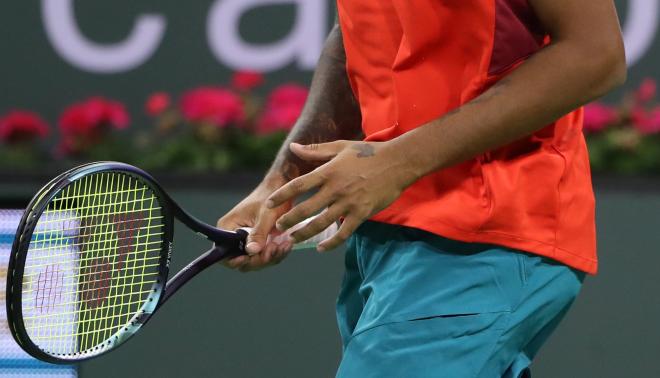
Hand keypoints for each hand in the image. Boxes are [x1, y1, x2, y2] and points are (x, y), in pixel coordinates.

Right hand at [217, 179, 293, 271]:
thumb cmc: (270, 196)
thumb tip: (251, 251)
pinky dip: (276, 253)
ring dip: (270, 257)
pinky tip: (286, 245)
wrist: (281, 186)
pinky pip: (265, 255)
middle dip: (259, 259)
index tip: (248, 259)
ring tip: (284, 245)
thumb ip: (258, 233)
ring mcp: (247, 241)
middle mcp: (234, 236)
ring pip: (255, 261)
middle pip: (242, 261)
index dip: (235, 260)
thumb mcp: (265, 215)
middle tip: (274, 249)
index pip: (224, 253)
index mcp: (228, 227)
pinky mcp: (259, 242)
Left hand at [267, 141, 416, 251]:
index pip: (298, 185)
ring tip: (293, 238)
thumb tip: (293, 147)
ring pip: (321, 223)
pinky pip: (343, 232)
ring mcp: (348, 202)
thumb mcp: (340, 147)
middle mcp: (335, 188)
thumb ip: (315, 150)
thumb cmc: (368, 153)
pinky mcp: (361, 213)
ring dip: (304, 233)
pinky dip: (331, 243)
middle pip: (306, 208)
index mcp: (328, 171)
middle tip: (278, 227)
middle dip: (289, 220)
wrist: (397, 163)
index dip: (281, 195)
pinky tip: (321, 248)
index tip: (269, 203)